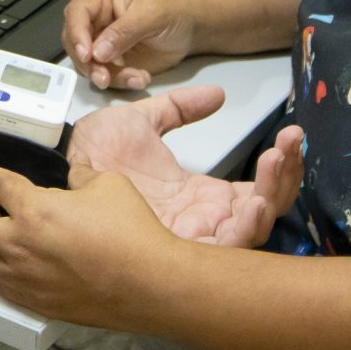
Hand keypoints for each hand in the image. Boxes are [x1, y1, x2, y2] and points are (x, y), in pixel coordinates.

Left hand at [0, 163, 172, 327]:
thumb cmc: (132, 234)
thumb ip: (80, 175)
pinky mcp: (36, 302)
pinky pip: (3, 283)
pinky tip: (7, 262)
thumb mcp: (107, 184)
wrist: (150, 283)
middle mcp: (20, 244)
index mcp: (33, 209)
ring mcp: (24, 277)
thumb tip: (74, 175)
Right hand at [61, 0, 201, 88]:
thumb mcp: (152, 14)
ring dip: (104, 75)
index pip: (77, 13)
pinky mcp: (110, 61)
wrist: (189, 27)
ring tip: (132, 78)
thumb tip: (98, 51)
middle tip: (103, 76)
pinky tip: (140, 78)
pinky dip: (119, 81)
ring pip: (87, 63)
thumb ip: (124, 31)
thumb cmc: (172, 10)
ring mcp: (100, 41)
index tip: (86, 54)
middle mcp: (95, 18)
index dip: (76, 34)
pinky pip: (105, 75)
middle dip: (87, 62)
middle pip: (74, 41)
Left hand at [70, 93, 305, 247]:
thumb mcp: (143, 123)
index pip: (255, 187)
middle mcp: (203, 223)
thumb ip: (180, 108)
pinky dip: (245, 227)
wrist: (60, 174)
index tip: (290, 134)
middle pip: (263, 210)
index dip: (280, 164)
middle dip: (285, 178)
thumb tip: (216, 93)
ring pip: (251, 230)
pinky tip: (253, 202)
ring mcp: (192, 241)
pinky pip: (222, 252)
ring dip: (272, 195)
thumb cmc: (95, 159)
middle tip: (289, 146)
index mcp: (201, 197)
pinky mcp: (177, 255)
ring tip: (277, 161)